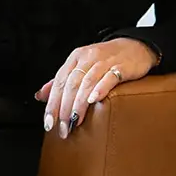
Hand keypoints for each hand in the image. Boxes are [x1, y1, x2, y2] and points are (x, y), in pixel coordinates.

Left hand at [34, 38, 159, 137]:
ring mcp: (104, 61)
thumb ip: (62, 81)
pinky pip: (109, 78)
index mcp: (75, 58)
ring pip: (86, 82)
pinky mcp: (121, 66)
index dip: (52, 104)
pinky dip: (99, 89)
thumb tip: (40, 96)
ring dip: (78, 104)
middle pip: (71, 84)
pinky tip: (93, 101)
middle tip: (63, 128)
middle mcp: (88, 57)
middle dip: (64, 109)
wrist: (135, 46)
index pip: (59, 82)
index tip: (49, 123)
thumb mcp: (81, 66)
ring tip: (74, 121)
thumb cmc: (106, 60)